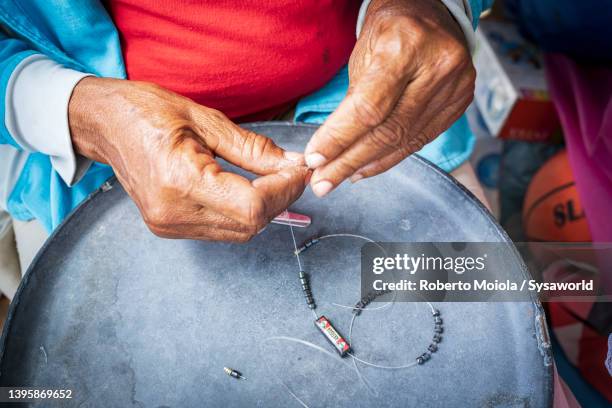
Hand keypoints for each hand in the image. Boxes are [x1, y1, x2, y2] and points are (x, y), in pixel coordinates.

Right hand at [69, 77, 308, 240]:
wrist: (103, 123)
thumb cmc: (147, 111)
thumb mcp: (205, 120)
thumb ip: (253, 149)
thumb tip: (292, 165)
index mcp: (180, 180)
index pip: (252, 206)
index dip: (284, 191)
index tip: (299, 170)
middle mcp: (173, 212)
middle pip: (250, 224)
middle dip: (280, 199)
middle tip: (293, 172)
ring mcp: (168, 225)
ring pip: (239, 232)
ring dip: (265, 208)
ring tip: (275, 179)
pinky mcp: (168, 227)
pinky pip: (221, 230)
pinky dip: (244, 213)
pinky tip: (249, 190)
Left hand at [305, 0, 474, 195]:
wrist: (433, 15)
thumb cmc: (390, 31)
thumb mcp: (362, 53)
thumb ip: (351, 102)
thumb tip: (328, 151)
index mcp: (406, 46)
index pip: (368, 108)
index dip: (339, 139)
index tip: (315, 159)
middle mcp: (437, 67)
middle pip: (387, 131)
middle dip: (348, 161)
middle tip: (322, 182)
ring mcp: (455, 87)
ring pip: (404, 141)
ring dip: (366, 165)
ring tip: (338, 178)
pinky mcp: (461, 103)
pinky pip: (420, 141)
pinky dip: (389, 158)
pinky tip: (366, 169)